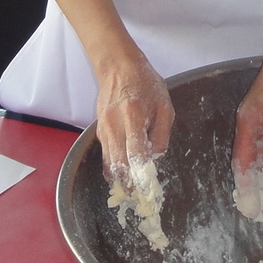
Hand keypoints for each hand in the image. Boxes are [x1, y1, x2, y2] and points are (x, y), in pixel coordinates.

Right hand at [94, 54, 173, 184]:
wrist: (118, 68)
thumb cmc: (146, 84)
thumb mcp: (164, 106)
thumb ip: (161, 134)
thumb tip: (155, 158)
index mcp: (134, 114)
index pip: (135, 152)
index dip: (142, 172)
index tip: (148, 186)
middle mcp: (114, 123)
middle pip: (119, 162)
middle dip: (130, 182)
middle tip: (140, 195)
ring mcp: (103, 127)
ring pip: (109, 162)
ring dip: (120, 179)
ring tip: (131, 190)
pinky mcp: (98, 130)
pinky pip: (104, 155)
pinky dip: (112, 168)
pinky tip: (122, 176)